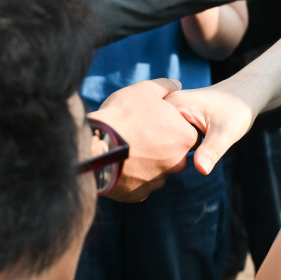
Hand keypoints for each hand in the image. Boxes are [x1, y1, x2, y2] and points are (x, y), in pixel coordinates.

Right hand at [90, 78, 197, 202]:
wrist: (96, 144)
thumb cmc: (124, 115)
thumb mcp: (146, 90)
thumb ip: (166, 86)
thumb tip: (176, 84)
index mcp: (184, 137)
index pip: (184, 131)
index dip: (168, 123)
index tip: (152, 120)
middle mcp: (177, 163)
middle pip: (171, 152)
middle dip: (159, 144)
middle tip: (138, 133)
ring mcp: (158, 181)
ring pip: (155, 168)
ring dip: (144, 160)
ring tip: (125, 146)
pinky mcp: (138, 194)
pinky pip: (137, 182)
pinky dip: (130, 173)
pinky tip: (118, 161)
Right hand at [166, 81, 259, 174]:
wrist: (244, 95)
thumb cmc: (237, 110)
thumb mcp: (226, 132)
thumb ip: (211, 150)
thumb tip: (202, 170)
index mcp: (173, 103)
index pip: (160, 136)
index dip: (171, 150)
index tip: (193, 146)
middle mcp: (166, 105)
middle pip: (160, 139)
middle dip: (172, 150)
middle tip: (199, 143)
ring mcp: (170, 111)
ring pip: (166, 140)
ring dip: (176, 148)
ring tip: (198, 141)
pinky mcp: (176, 117)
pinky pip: (171, 136)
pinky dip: (180, 144)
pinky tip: (195, 141)